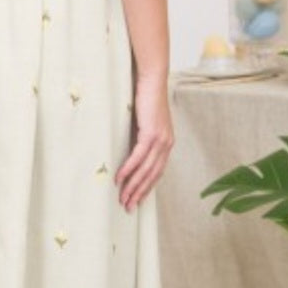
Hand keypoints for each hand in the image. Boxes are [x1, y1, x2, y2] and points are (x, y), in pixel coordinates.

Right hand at [115, 71, 173, 210]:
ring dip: (133, 186)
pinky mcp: (151, 133)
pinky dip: (129, 169)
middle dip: (139, 193)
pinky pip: (138, 156)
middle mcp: (166, 144)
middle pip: (152, 176)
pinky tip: (120, 179)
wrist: (152, 80)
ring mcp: (160, 140)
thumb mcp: (145, 123)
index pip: (157, 172)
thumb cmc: (146, 99)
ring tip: (122, 198)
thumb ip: (141, 137)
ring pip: (146, 170)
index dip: (147, 188)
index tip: (137, 200)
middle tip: (127, 206)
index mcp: (167, 143)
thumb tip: (130, 151)